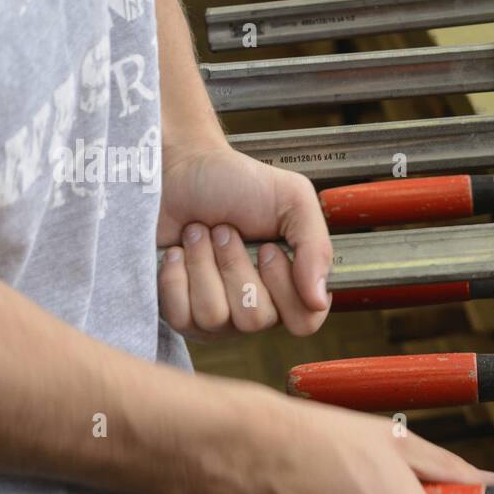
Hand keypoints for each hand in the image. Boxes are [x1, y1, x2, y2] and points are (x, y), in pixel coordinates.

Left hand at [156, 142, 331, 339]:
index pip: (304, 322)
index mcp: (291, 285)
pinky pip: (180, 317)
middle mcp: (256, 306)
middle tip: (226, 231)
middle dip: (235, 265)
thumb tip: (319, 300)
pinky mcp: (178, 313)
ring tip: (199, 234)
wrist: (179, 170)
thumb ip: (317, 248)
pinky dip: (175, 276)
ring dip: (203, 264)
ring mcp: (216, 316)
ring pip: (214, 316)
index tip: (269, 247)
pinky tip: (177, 252)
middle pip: (255, 320)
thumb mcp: (293, 200)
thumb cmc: (236, 183)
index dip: (285, 288)